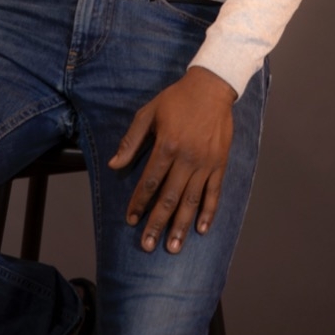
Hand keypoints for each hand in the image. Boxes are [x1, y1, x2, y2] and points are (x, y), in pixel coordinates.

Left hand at [108, 66, 236, 252]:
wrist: (211, 87)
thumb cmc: (177, 99)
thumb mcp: (149, 113)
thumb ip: (131, 140)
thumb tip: (114, 164)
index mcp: (167, 145)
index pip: (149, 182)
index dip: (139, 203)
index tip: (131, 220)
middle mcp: (186, 158)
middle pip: (169, 198)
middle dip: (157, 223)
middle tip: (148, 245)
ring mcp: (205, 163)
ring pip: (191, 201)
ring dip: (180, 226)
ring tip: (172, 247)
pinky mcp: (219, 163)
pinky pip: (214, 193)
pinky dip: (208, 213)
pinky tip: (201, 230)